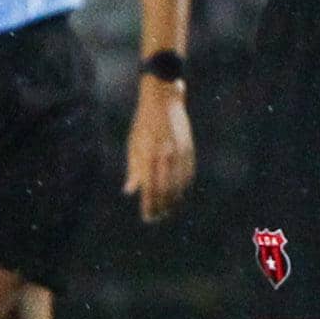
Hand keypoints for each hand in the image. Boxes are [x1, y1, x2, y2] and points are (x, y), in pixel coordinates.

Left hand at [125, 79, 194, 222]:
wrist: (164, 101)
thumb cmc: (143, 123)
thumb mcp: (133, 144)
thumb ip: (133, 168)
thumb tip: (130, 190)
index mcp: (149, 156)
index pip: (150, 189)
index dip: (149, 206)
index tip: (148, 217)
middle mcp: (165, 157)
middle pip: (166, 191)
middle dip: (162, 207)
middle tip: (158, 217)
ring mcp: (180, 154)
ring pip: (179, 185)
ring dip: (174, 200)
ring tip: (169, 209)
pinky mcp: (189, 149)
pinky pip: (188, 174)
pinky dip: (184, 186)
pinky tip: (180, 193)